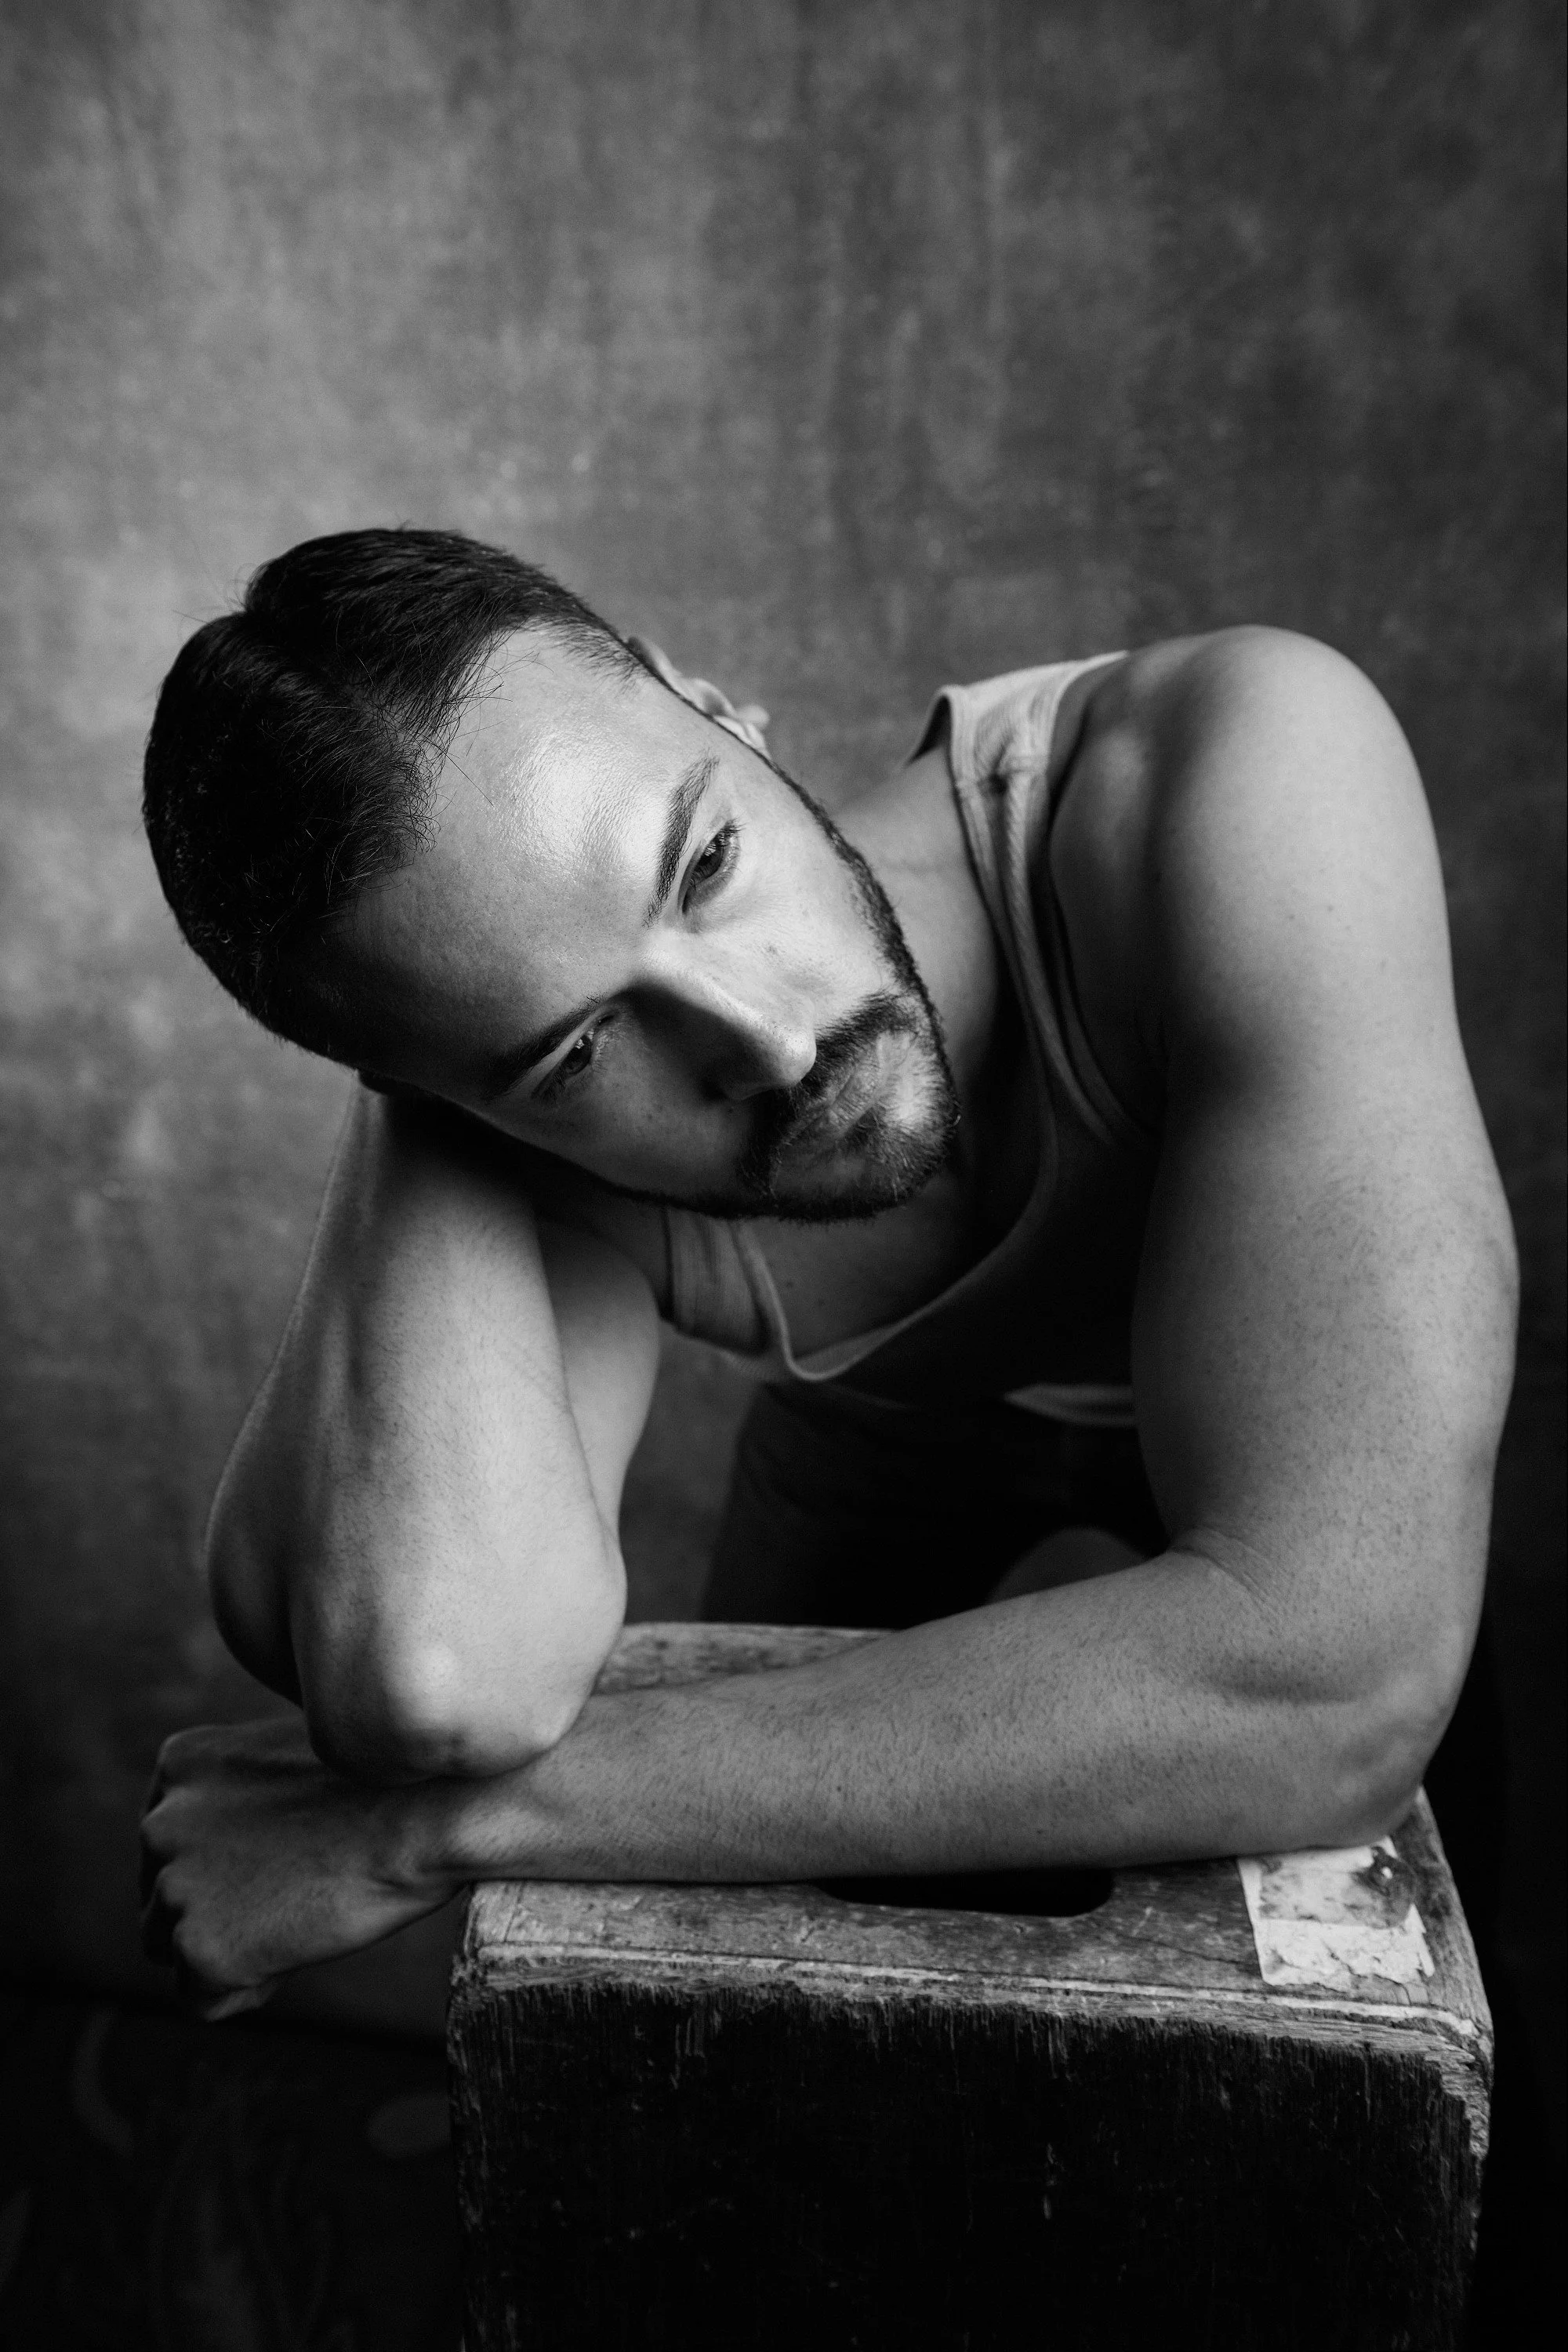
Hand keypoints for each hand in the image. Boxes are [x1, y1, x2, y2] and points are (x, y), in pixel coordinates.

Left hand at [139, 1715, 459, 2020]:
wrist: (427, 1815)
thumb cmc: (387, 1784)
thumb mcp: (292, 1756)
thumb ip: (245, 1794)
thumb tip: (246, 1847)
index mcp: (182, 1762)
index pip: (171, 1839)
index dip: (229, 1862)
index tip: (286, 1857)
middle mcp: (160, 1820)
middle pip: (164, 1894)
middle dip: (221, 1906)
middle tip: (299, 1894)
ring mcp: (175, 1886)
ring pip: (173, 1947)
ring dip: (230, 1947)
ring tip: (300, 1921)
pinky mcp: (199, 1947)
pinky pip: (201, 2000)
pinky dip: (247, 1988)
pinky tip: (296, 1951)